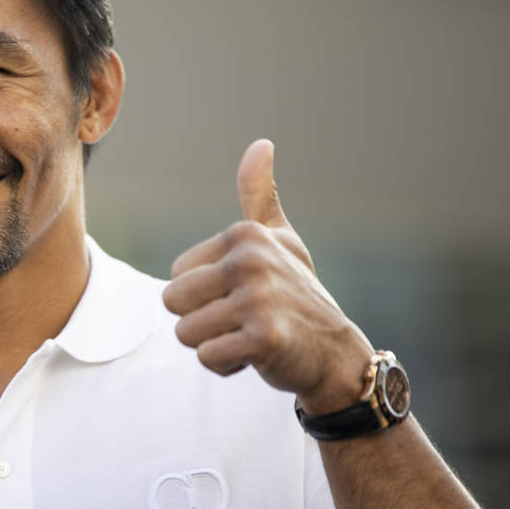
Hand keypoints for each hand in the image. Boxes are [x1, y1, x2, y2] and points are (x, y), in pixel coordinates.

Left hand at [162, 139, 372, 413]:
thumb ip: (260, 195)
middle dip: (199, 321)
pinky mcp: (264, 338)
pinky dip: (226, 365)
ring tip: (249, 336)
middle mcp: (250, 260)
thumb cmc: (298, 294)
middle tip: (241, 320)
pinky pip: (208, 357)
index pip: (176, 275)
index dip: (202, 295)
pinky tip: (257, 356)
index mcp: (244, 235)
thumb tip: (261, 143)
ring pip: (185, 333)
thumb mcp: (280, 240)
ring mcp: (259, 299)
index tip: (242, 295)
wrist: (337, 353)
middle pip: (172, 302)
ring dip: (213, 344)